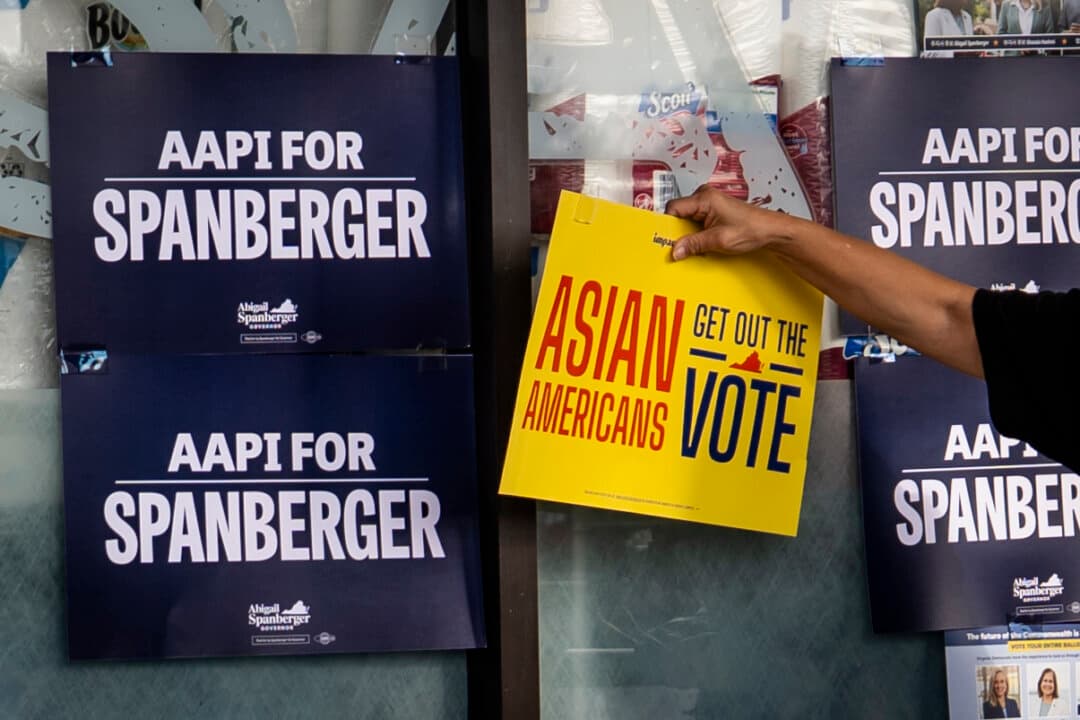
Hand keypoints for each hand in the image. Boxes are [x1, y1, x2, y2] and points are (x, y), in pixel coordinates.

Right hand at [664, 185, 781, 259]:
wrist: (770, 231)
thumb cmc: (751, 229)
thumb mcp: (718, 240)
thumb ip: (694, 244)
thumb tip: (675, 251)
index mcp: (704, 198)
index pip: (673, 208)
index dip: (668, 224)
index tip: (664, 239)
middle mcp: (705, 197)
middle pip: (679, 214)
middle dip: (678, 231)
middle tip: (679, 247)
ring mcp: (709, 204)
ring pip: (687, 219)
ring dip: (688, 234)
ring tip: (695, 247)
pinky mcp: (713, 212)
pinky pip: (696, 222)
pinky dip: (696, 234)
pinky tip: (702, 244)